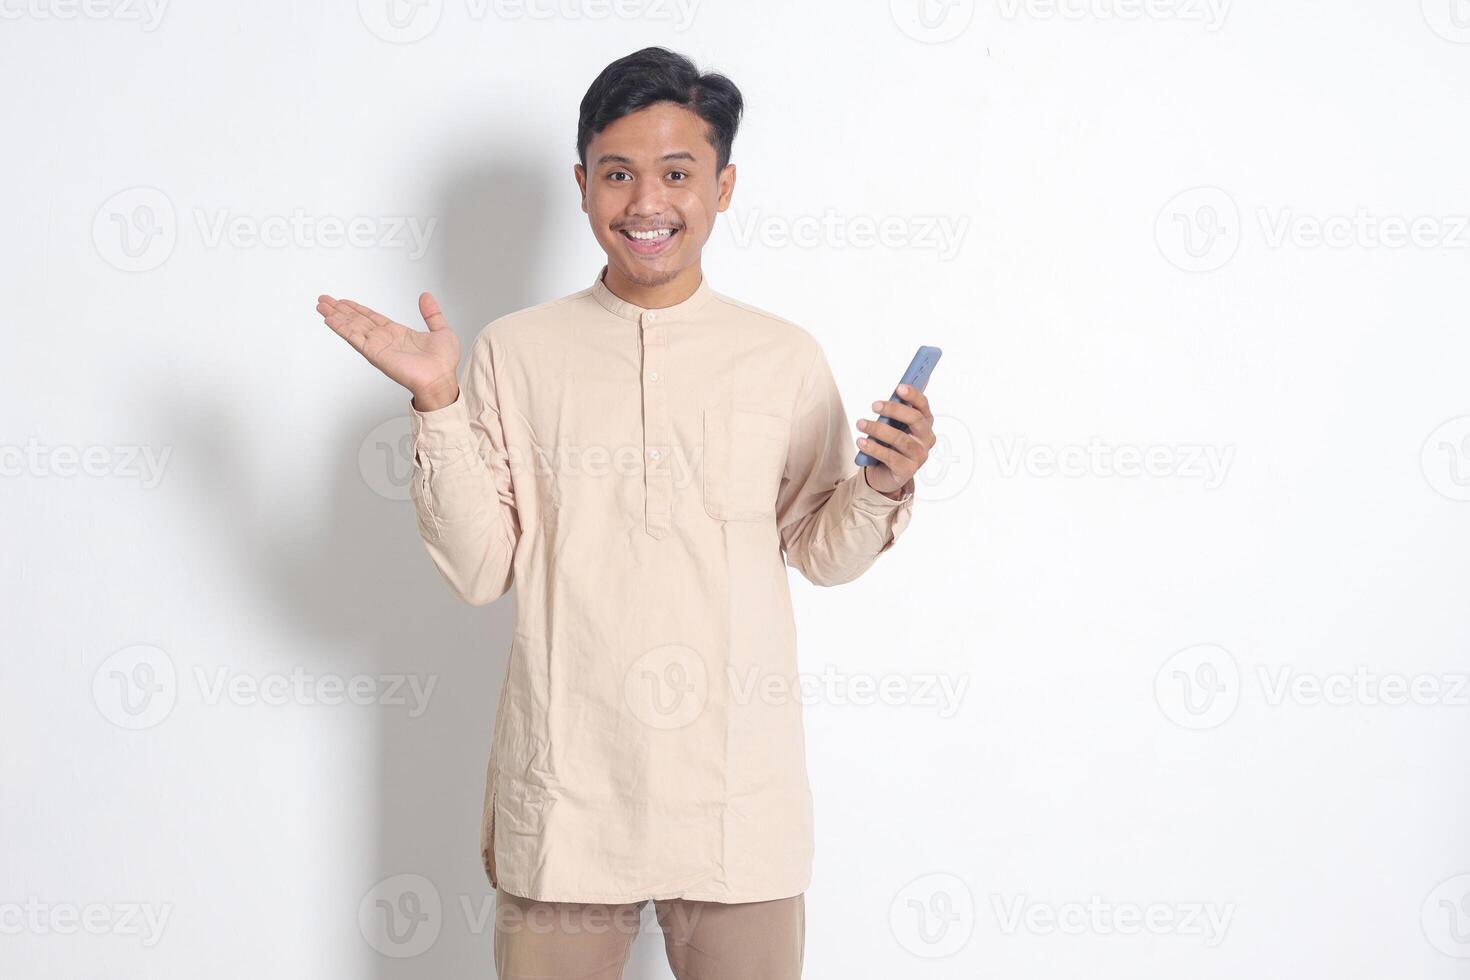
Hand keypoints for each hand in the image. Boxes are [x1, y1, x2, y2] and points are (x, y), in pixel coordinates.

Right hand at [316, 292, 460, 409]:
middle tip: (324, 300)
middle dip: (340, 310)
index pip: (371, 317)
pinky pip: (355, 338)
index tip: (343, 301)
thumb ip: (431, 313)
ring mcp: (378, 346)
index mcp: (397, 333)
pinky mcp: (375, 353)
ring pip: (352, 327)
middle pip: (356, 320)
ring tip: (321, 306)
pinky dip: (342, 328)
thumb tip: (426, 296)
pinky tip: (330, 320)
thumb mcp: (441, 330)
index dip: (356, 309)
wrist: (440, 379)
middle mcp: (384, 339)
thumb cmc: (443, 363)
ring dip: (336, 316)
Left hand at [857, 383, 933, 498]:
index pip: (923, 406)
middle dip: (894, 410)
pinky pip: (890, 457)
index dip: (913, 395)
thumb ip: (897, 411)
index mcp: (925, 424)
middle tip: (875, 405)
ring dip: (878, 429)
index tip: (899, 388)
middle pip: (915, 420)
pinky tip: (862, 442)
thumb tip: (899, 388)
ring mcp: (918, 456)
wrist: (885, 474)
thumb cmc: (891, 445)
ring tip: (861, 423)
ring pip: (900, 439)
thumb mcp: (894, 426)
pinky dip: (874, 448)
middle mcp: (926, 439)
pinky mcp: (907, 470)